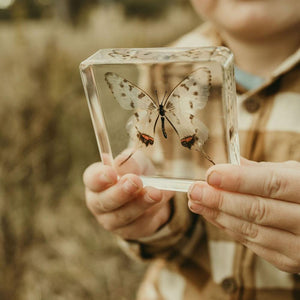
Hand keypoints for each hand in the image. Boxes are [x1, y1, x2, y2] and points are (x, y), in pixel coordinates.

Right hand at [83, 150, 172, 239]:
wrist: (154, 191)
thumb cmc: (138, 172)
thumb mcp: (137, 161)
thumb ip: (129, 161)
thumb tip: (121, 164)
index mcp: (96, 181)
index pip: (91, 179)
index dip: (100, 177)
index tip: (111, 173)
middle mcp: (98, 203)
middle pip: (104, 202)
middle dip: (120, 192)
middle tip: (135, 182)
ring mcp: (111, 220)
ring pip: (123, 216)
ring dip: (140, 204)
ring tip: (155, 193)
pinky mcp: (129, 231)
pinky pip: (140, 224)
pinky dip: (152, 211)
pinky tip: (161, 200)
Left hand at [188, 158, 299, 272]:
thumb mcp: (295, 175)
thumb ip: (265, 171)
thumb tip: (233, 164)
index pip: (273, 184)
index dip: (239, 180)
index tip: (211, 175)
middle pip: (258, 210)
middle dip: (221, 199)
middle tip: (195, 190)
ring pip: (252, 230)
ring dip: (218, 215)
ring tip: (196, 201)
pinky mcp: (288, 261)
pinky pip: (252, 244)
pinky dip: (228, 227)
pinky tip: (212, 215)